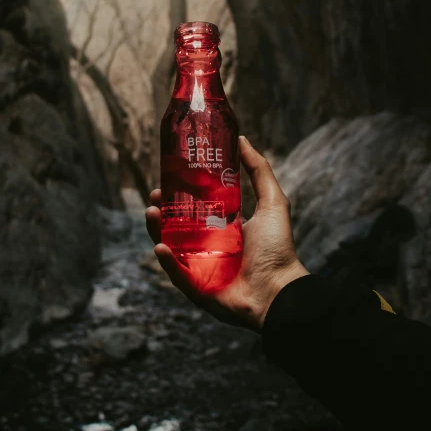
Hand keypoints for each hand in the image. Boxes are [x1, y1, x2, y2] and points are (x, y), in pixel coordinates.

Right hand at [145, 136, 308, 331]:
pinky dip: (167, 261)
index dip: (178, 195)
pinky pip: (177, 275)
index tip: (166, 179)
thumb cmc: (278, 248)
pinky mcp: (198, 289)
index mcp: (224, 230)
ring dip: (157, 231)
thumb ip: (259, 171)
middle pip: (177, 227)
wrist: (280, 290)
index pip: (194, 209)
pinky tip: (160, 244)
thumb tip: (241, 140)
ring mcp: (202, 269)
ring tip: (151, 213)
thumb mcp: (272, 202)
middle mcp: (210, 249)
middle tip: (154, 195)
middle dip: (161, 211)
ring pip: (172, 248)